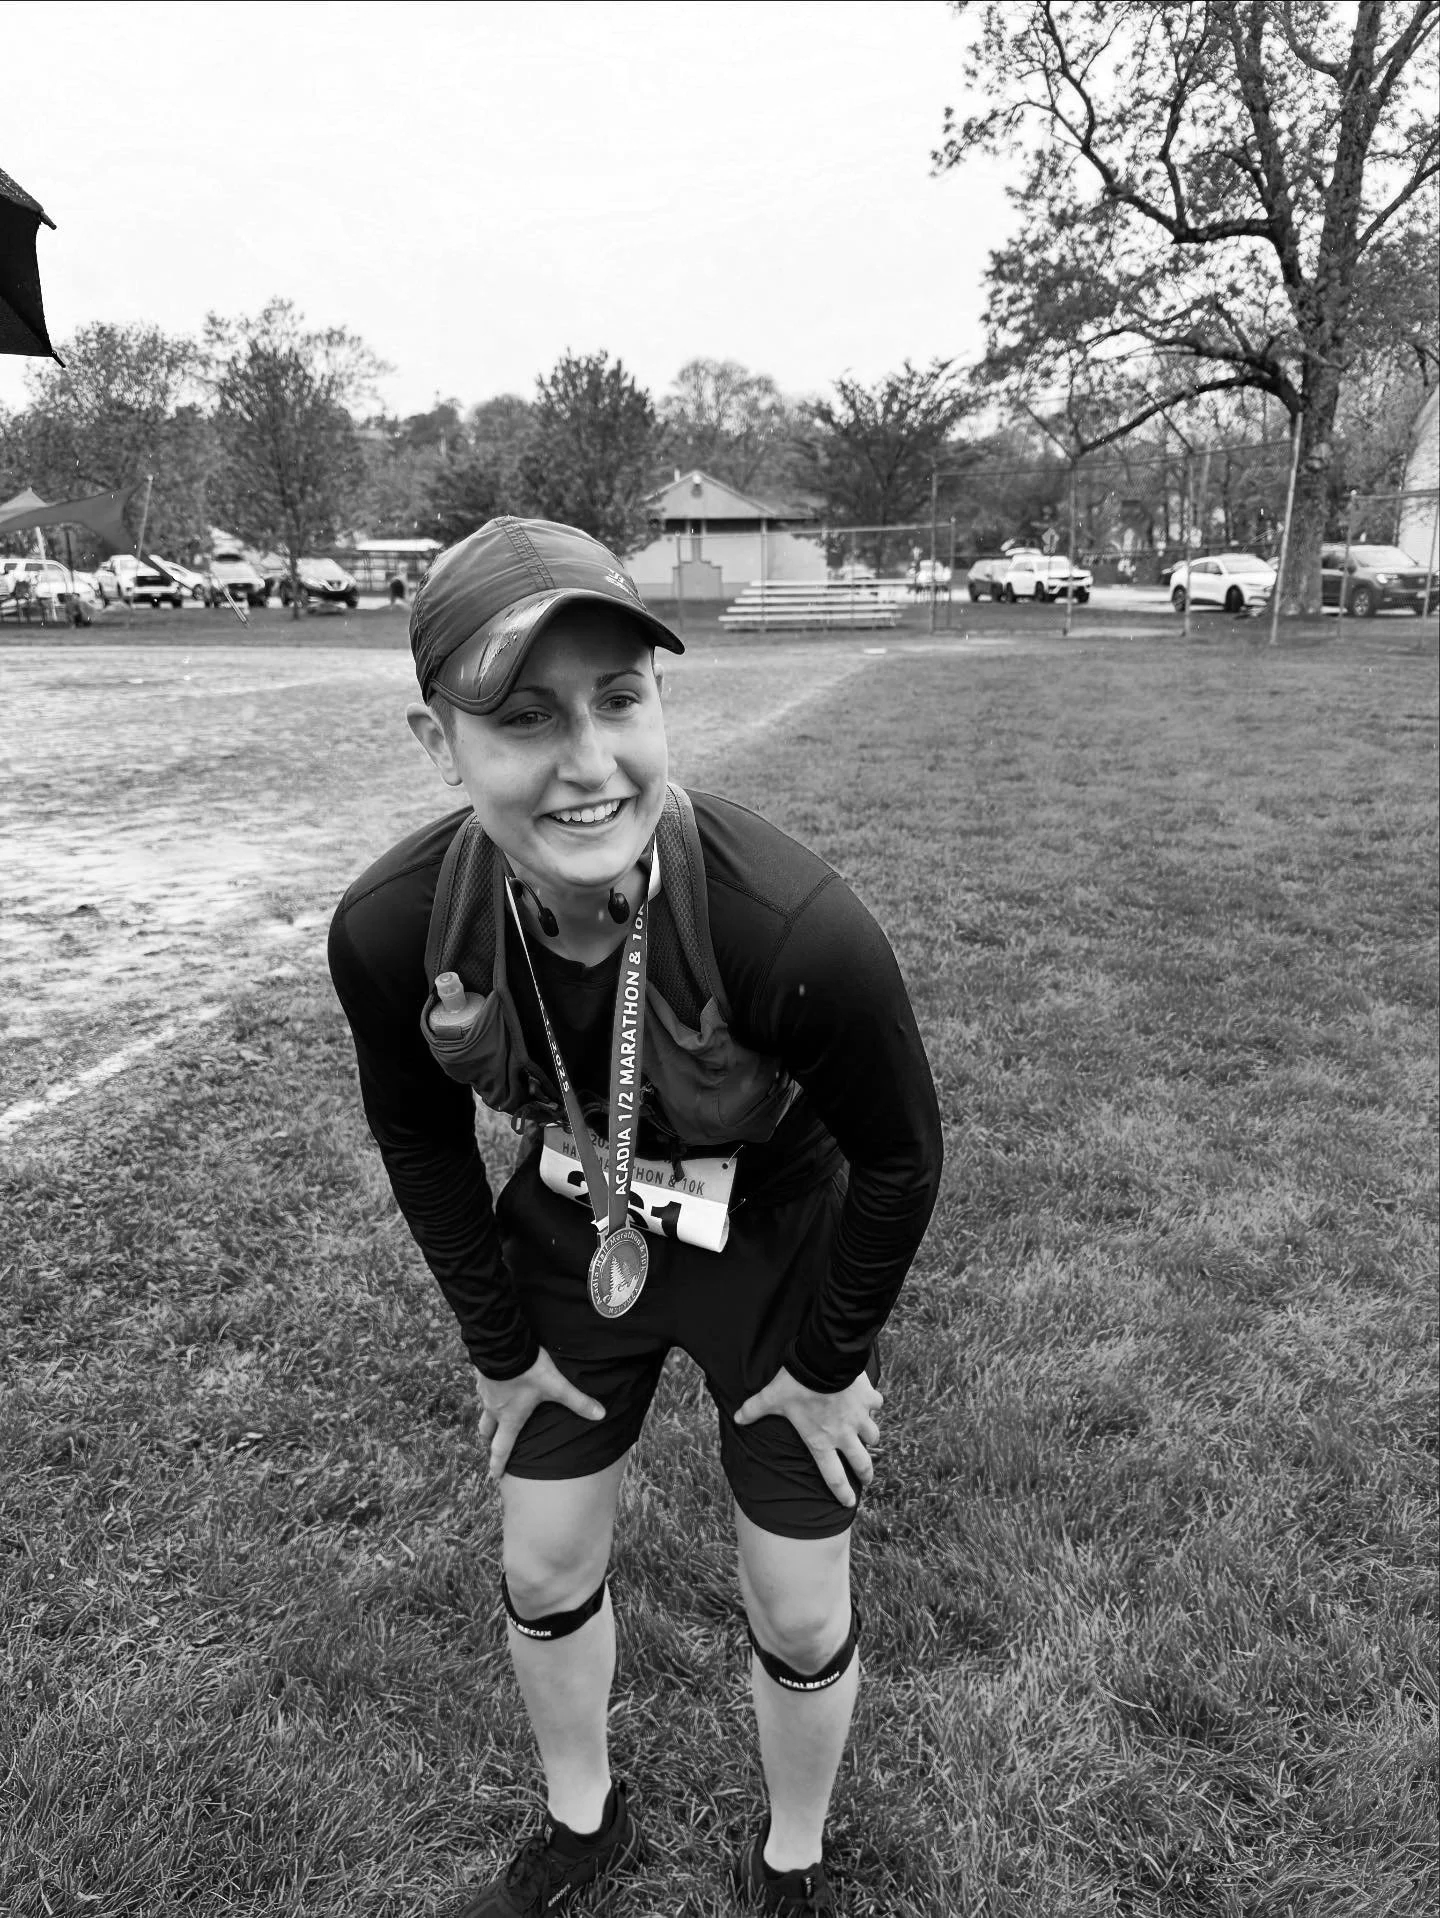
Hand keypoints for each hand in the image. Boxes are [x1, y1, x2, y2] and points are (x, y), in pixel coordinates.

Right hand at [475, 1348, 604, 1480]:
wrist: (503, 1345)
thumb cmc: (529, 1370)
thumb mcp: (556, 1387)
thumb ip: (578, 1401)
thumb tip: (601, 1415)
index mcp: (511, 1417)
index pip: (502, 1448)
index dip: (498, 1464)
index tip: (494, 1475)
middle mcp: (495, 1408)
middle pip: (487, 1431)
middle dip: (490, 1440)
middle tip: (492, 1445)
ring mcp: (486, 1392)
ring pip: (485, 1410)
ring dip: (489, 1416)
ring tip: (496, 1414)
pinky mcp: (482, 1375)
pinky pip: (484, 1389)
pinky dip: (490, 1392)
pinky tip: (497, 1383)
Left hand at [734, 1364, 882, 1509]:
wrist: (823, 1361)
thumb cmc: (795, 1384)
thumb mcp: (771, 1398)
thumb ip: (754, 1410)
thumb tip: (736, 1418)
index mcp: (820, 1441)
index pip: (833, 1476)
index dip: (842, 1493)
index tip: (848, 1504)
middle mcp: (843, 1435)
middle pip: (861, 1464)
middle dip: (866, 1475)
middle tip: (866, 1479)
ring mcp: (859, 1418)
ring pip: (873, 1436)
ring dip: (871, 1439)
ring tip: (869, 1438)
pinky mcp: (868, 1399)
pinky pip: (877, 1405)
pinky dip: (874, 1405)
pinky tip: (871, 1402)